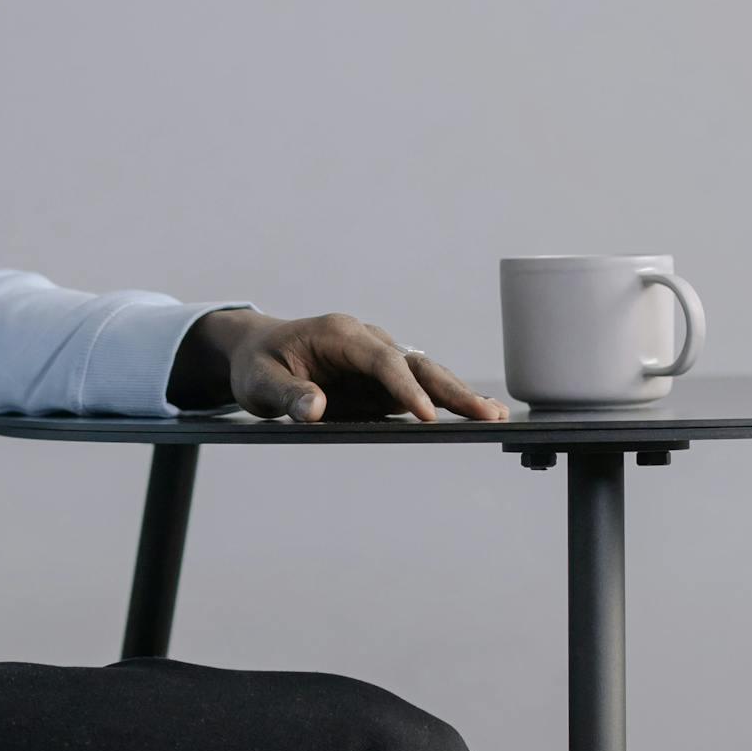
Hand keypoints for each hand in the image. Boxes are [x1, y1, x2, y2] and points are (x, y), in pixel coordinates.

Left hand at [167, 307, 508, 425]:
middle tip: (484, 413)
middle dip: (450, 389)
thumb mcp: (260, 382)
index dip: (404, 387)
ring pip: (424, 373)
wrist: (258, 351)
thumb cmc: (258, 364)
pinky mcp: (381, 379)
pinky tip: (474, 414)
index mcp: (339, 334)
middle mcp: (366, 340)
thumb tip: (313, 408)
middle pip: (414, 363)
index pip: (381, 359)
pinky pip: (417, 388)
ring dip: (457, 394)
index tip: (426, 414)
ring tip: (493, 416)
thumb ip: (285, 395)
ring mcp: (377, 358)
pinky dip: (445, 401)